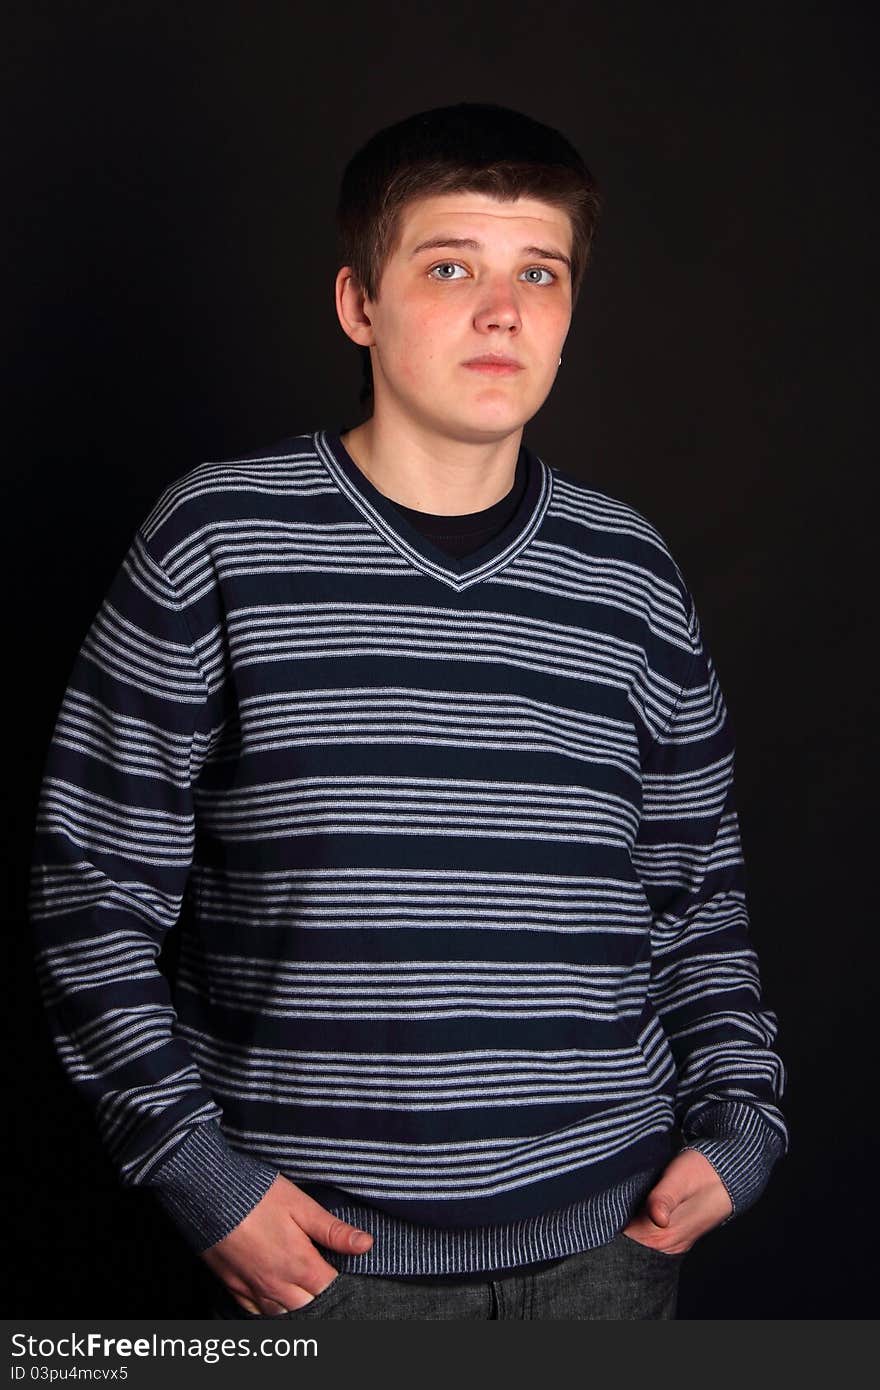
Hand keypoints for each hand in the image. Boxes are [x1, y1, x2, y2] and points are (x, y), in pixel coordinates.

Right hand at [200, 1174, 373, 1314]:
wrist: (207, 1195)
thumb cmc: (256, 1195)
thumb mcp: (300, 1205)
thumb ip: (333, 1230)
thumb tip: (366, 1245)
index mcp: (299, 1265)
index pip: (330, 1288)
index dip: (340, 1279)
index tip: (341, 1266)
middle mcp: (277, 1285)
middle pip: (308, 1306)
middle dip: (319, 1295)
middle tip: (321, 1275)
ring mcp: (253, 1289)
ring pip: (283, 1314)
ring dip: (296, 1305)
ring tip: (301, 1286)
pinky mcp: (233, 1287)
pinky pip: (257, 1312)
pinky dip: (270, 1309)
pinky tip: (274, 1296)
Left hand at [621, 1149, 733, 1254]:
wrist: (732, 1170)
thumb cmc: (704, 1169)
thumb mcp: (679, 1179)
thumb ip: (664, 1198)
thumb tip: (658, 1219)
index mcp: (665, 1236)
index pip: (623, 1234)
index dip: (615, 1213)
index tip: (614, 1193)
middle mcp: (668, 1245)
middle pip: (630, 1235)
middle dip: (622, 1214)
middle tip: (625, 1187)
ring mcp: (674, 1240)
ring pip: (640, 1233)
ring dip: (634, 1214)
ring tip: (637, 1190)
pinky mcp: (679, 1232)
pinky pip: (652, 1230)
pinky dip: (644, 1216)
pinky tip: (647, 1197)